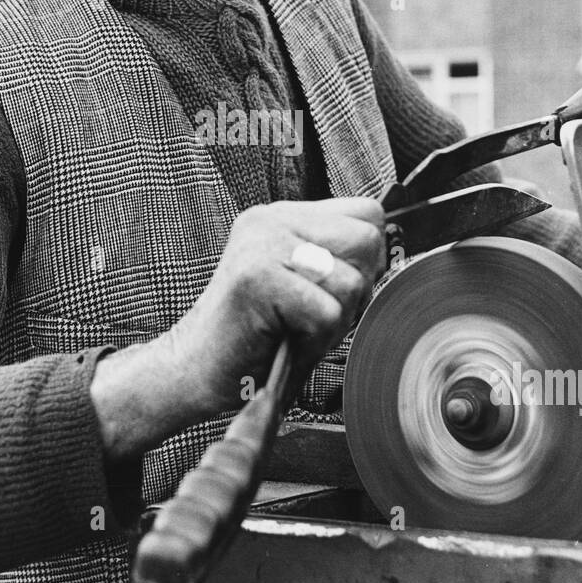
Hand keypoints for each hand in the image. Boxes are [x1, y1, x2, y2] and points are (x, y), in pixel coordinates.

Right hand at [163, 196, 386, 417]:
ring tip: (294, 329)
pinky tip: (284, 341)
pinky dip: (313, 341)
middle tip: (313, 315)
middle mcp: (272, 219)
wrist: (192, 370)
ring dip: (332, 322)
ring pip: (350, 281)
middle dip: (355, 291)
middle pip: (368, 240)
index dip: (366, 261)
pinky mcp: (256, 277)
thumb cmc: (254, 337)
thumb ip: (335, 260)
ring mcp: (262, 244)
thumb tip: (389, 251)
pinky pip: (326, 313)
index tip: (333, 291)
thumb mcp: (302, 286)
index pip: (367, 212)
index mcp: (284, 216)